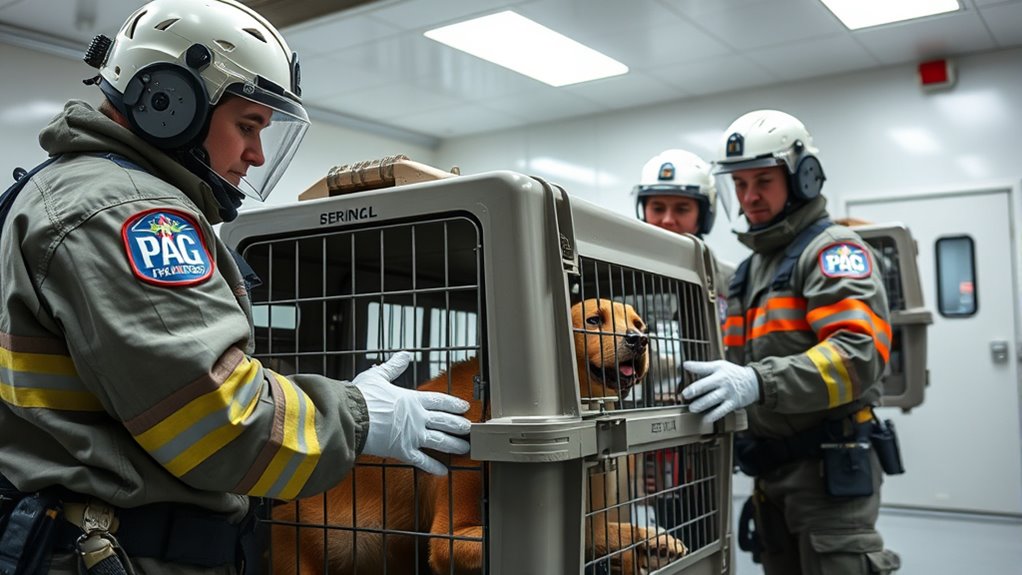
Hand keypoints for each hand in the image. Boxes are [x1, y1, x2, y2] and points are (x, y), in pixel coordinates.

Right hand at [353, 351, 471, 474]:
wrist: (351, 417)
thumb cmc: (362, 397)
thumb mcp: (378, 376)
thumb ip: (393, 367)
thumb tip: (405, 355)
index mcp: (413, 399)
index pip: (440, 400)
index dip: (454, 404)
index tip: (465, 407)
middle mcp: (417, 418)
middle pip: (444, 422)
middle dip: (459, 426)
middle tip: (470, 429)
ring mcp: (412, 436)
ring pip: (440, 441)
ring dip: (454, 445)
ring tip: (464, 449)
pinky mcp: (402, 451)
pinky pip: (422, 461)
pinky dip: (433, 467)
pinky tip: (444, 472)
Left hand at [681, 360, 759, 423]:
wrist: (753, 382)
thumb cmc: (731, 374)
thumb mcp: (719, 366)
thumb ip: (703, 367)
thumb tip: (685, 365)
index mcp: (717, 369)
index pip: (704, 367)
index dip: (694, 366)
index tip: (684, 366)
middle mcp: (722, 380)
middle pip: (706, 385)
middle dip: (694, 390)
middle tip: (685, 395)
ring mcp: (727, 392)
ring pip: (712, 399)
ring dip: (701, 404)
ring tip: (692, 408)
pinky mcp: (732, 403)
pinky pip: (722, 410)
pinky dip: (714, 415)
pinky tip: (706, 419)